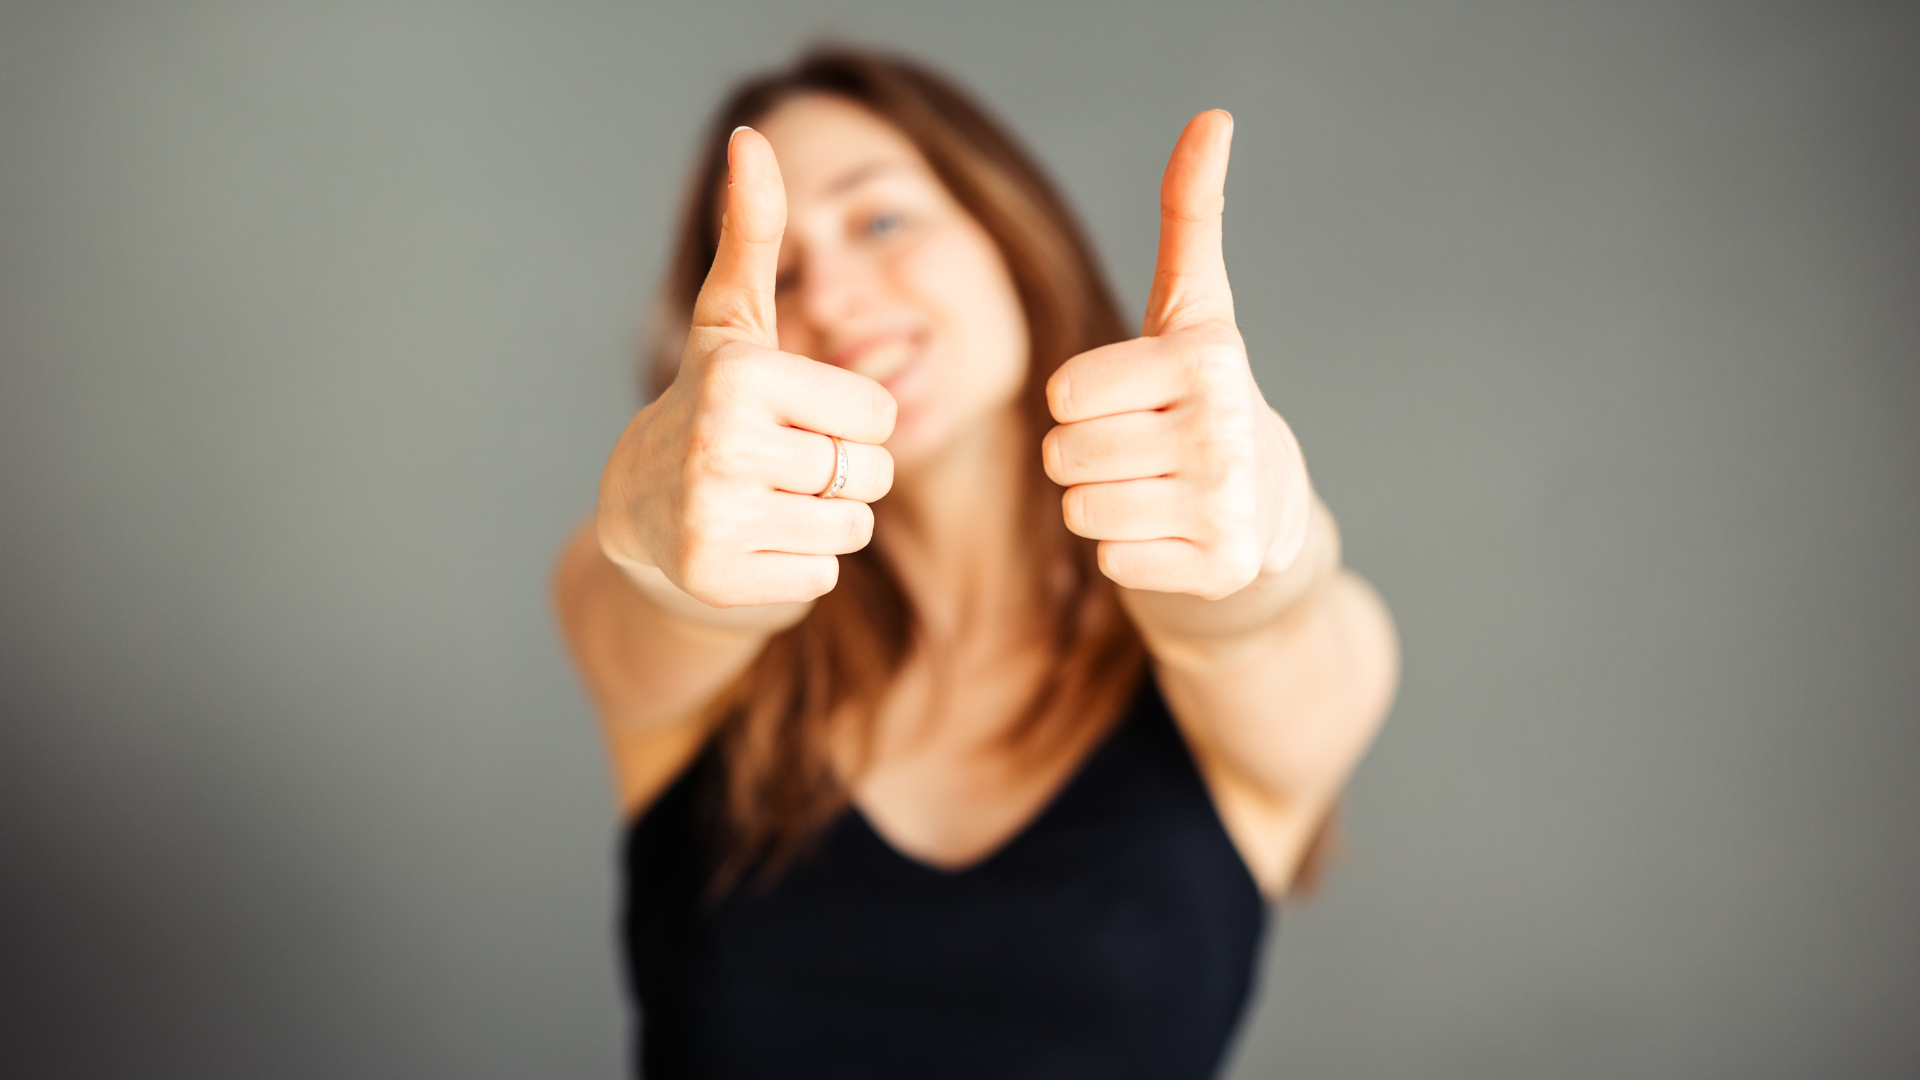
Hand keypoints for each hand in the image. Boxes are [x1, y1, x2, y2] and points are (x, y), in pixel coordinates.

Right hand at [597, 127, 895, 607]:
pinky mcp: (719, 579)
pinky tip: (753, 546)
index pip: (878, 414)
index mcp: (740, 374)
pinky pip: (821, 575)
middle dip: (842, 477)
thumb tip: (752, 135)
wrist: (641, 522)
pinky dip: (799, 568)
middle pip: (871, 474)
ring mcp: (714, 516)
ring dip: (825, 524)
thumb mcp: (733, 324)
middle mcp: (720, 442)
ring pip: (852, 529)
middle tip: (779, 470)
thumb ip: (752, 234)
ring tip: (767, 505)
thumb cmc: (711, 409)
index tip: (791, 419)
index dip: (849, 422)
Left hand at [1042, 111, 1310, 600]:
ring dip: (1104, 505)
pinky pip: (1109, 561)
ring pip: (1080, 509)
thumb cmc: (1204, 400)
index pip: (1064, 391)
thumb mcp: (1195, 308)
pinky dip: (1129, 553)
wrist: (1268, 518)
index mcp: (1208, 358)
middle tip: (1144, 452)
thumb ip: (1191, 215)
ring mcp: (1226, 504)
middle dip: (1088, 456)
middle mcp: (1224, 429)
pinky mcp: (1219, 567)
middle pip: (1064, 453)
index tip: (1139, 399)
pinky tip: (1172, 534)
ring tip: (1156, 490)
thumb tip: (1212, 116)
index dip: (1085, 400)